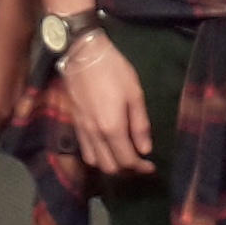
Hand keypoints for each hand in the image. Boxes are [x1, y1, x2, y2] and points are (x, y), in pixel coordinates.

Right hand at [60, 35, 153, 176]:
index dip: (141, 167)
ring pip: (95, 162)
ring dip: (110, 165)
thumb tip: (145, 149)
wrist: (83, 54)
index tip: (151, 166)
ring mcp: (82, 130)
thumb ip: (140, 124)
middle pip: (110, 167)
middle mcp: (95, 135)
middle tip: (139, 162)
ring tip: (123, 156)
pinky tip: (106, 147)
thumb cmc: (114, 70)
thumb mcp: (135, 94)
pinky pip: (85, 150)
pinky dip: (97, 156)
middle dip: (127, 170)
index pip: (127, 160)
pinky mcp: (74, 124)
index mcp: (112, 128)